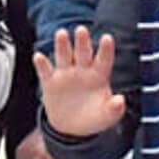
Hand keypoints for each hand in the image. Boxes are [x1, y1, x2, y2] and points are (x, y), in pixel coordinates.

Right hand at [32, 25, 124, 139]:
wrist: (71, 128)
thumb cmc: (93, 118)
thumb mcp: (107, 117)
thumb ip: (114, 109)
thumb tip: (120, 100)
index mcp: (99, 75)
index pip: (103, 60)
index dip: (106, 50)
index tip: (107, 38)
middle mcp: (82, 70)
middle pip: (83, 53)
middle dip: (82, 41)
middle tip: (81, 30)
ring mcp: (65, 74)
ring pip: (64, 56)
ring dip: (62, 45)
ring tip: (61, 33)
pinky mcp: (50, 82)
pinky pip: (45, 71)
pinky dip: (42, 64)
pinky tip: (39, 56)